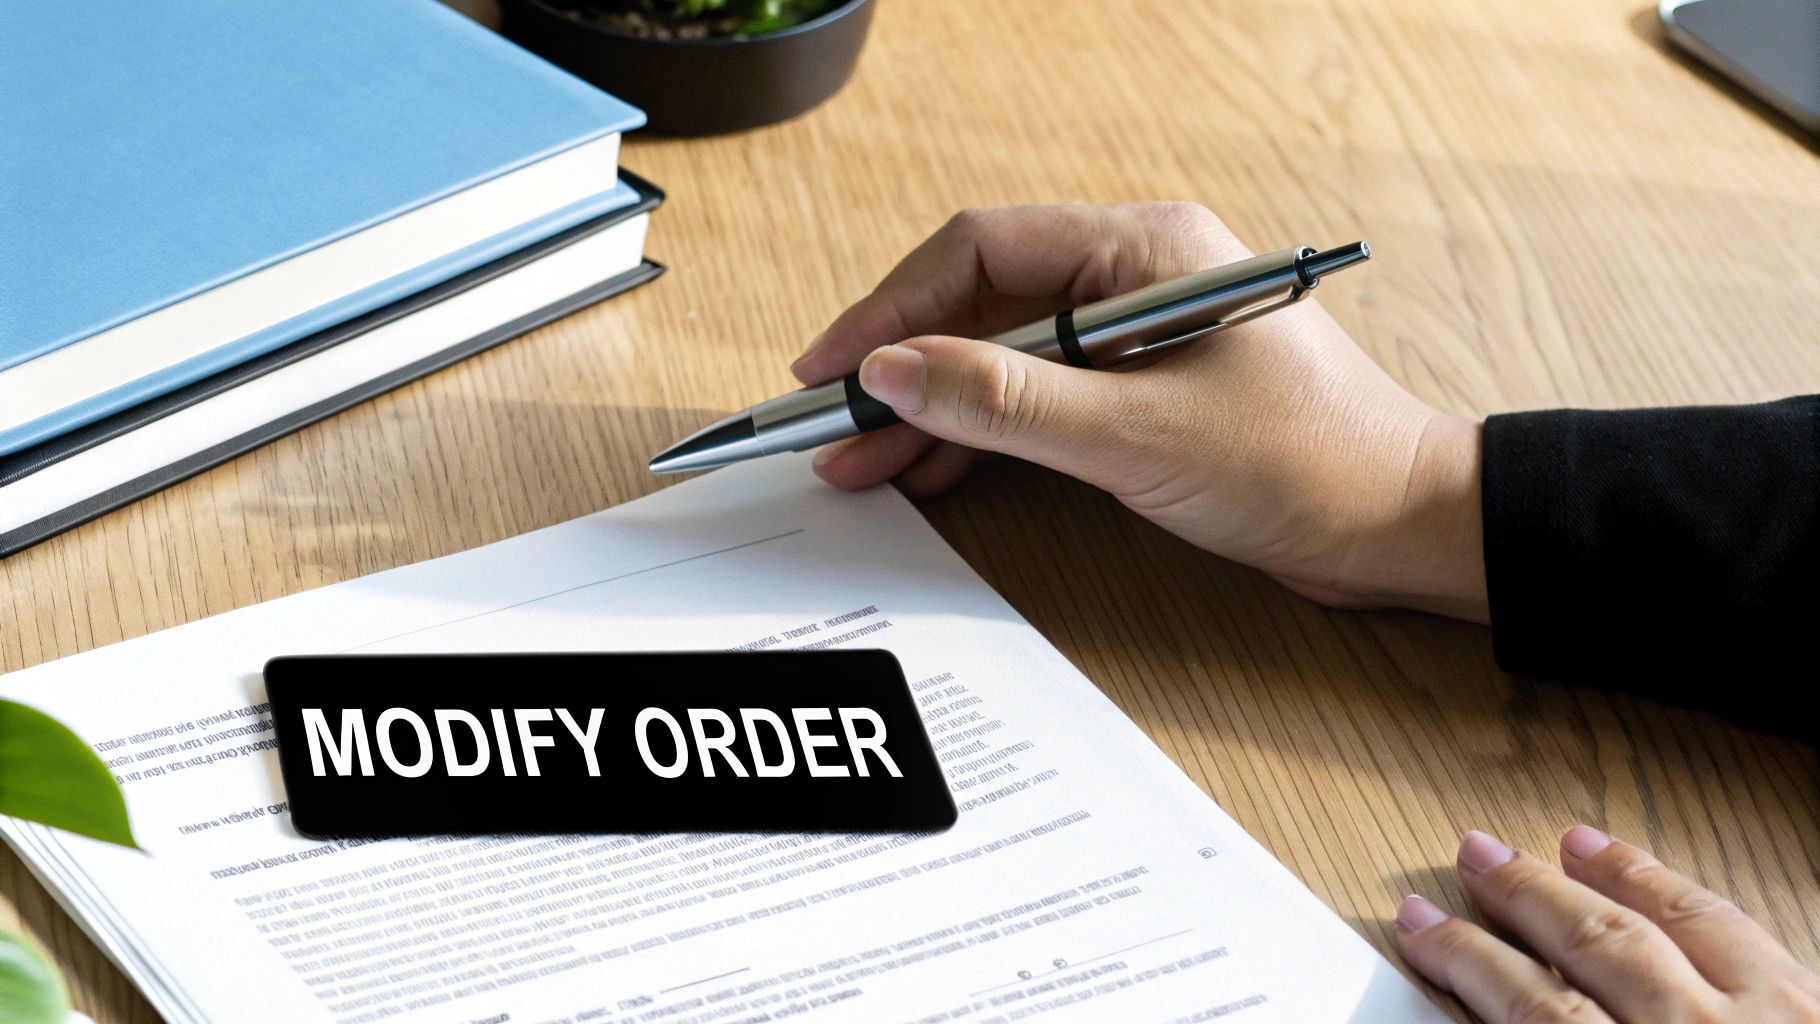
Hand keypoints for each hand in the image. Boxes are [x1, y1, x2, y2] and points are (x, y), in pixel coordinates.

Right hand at [792, 203, 1488, 620]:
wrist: (1399, 527)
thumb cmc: (1304, 463)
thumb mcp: (1137, 435)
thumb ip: (1009, 402)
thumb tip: (896, 373)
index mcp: (1141, 247)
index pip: (980, 251)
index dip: (892, 309)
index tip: (832, 368)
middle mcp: (1132, 274)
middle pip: (981, 303)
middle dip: (903, 368)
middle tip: (832, 427)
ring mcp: (1135, 333)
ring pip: (1003, 356)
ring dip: (935, 409)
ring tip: (863, 465)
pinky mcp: (1141, 390)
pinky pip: (1039, 397)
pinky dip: (984, 434)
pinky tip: (931, 470)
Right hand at [1398, 827, 1819, 1021]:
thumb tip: (1481, 1016)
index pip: (1531, 1010)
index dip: (1465, 962)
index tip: (1422, 930)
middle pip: (1596, 948)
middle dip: (1524, 896)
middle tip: (1476, 855)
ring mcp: (1777, 1023)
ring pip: (1684, 928)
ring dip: (1618, 878)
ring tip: (1570, 843)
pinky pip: (1754, 940)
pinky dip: (1702, 906)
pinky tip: (1681, 896)